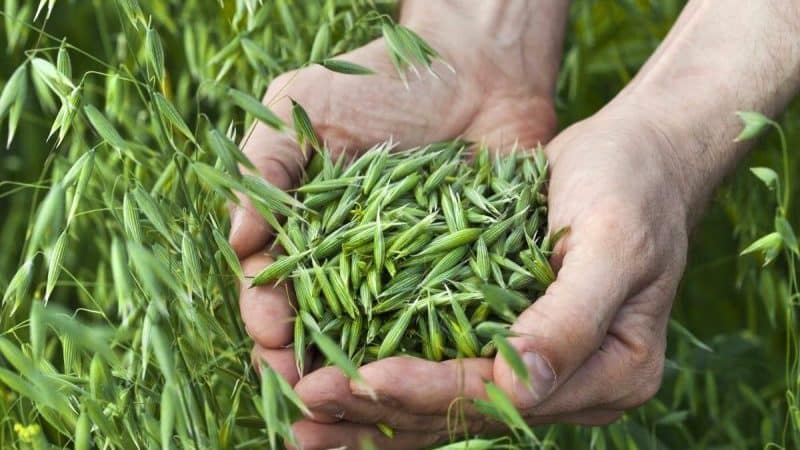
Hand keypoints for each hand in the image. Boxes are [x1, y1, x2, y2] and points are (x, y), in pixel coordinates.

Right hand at [234, 1, 564, 386]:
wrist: (473, 68)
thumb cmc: (377, 79)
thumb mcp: (303, 105)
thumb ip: (264, 164)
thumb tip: (239, 239)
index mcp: (304, 230)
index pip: (272, 285)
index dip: (265, 312)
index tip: (271, 331)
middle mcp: (350, 263)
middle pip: (318, 326)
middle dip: (304, 360)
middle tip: (306, 387)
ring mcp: (406, 274)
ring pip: (376, 338)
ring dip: (362, 372)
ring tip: (360, 396)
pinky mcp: (462, 276)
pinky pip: (444, 321)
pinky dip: (433, 351)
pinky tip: (427, 377)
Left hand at [290, 104, 690, 448]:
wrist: (640, 154)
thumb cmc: (632, 185)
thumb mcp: (613, 242)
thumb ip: (571, 319)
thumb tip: (518, 391)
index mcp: (611, 371)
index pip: (501, 396)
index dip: (427, 390)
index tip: (356, 378)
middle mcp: (574, 384)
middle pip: (466, 410)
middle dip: (383, 410)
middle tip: (305, 405)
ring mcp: (542, 368)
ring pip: (448, 403)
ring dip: (376, 410)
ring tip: (305, 415)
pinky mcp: (512, 340)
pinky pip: (448, 369)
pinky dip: (395, 379)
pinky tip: (344, 385)